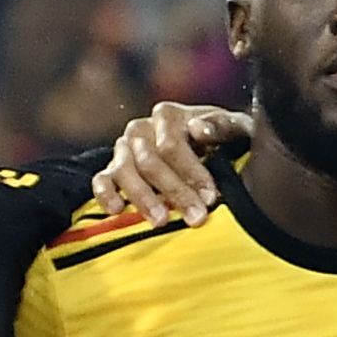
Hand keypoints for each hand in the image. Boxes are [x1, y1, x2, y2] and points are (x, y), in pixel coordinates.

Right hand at [91, 101, 249, 224]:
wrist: (214, 148)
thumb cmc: (226, 140)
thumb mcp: (236, 129)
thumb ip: (222, 126)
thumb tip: (198, 130)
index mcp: (168, 116)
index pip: (172, 144)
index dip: (192, 172)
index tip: (211, 197)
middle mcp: (141, 129)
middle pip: (150, 161)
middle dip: (174, 191)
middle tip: (196, 218)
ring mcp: (124, 149)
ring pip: (124, 171)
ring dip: (143, 198)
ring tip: (161, 221)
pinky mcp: (112, 169)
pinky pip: (101, 180)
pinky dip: (105, 194)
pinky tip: (117, 210)